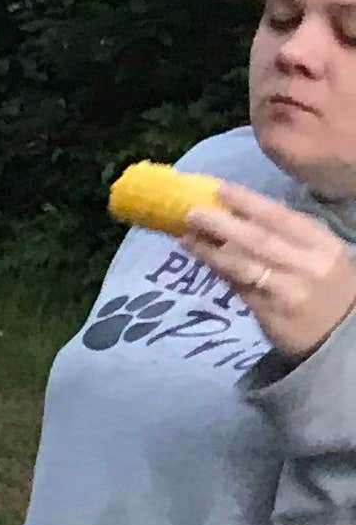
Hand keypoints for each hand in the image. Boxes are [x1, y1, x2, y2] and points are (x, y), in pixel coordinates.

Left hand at [185, 186, 355, 361]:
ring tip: (185, 237)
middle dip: (221, 224)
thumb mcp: (320, 254)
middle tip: (191, 212)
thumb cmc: (329, 285)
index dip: (249, 202)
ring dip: (211, 250)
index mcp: (323, 245)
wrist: (344, 335)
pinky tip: (202, 260)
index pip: (282, 218)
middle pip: (259, 240)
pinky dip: (219, 272)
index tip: (220, 189)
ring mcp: (288, 292)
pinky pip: (239, 288)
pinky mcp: (271, 315)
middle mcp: (308, 267)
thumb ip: (289, 236)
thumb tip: (240, 211)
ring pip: (244, 266)